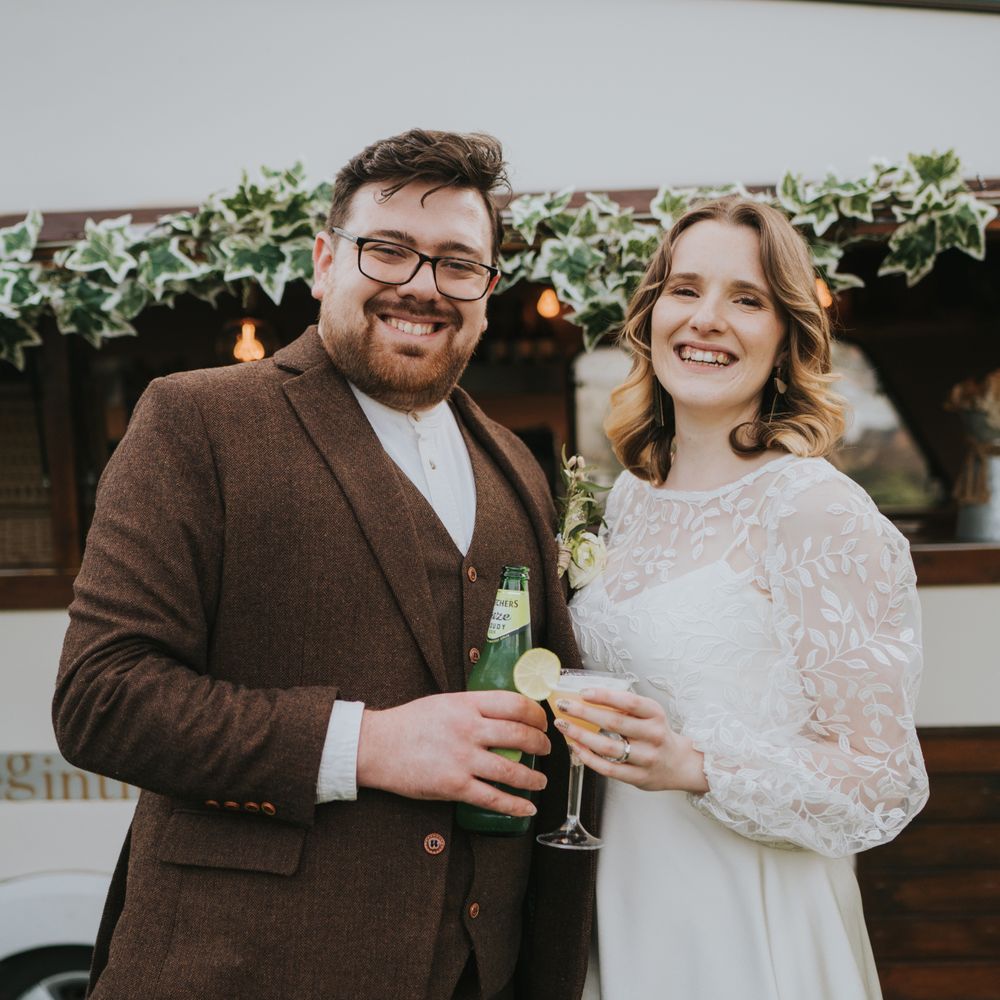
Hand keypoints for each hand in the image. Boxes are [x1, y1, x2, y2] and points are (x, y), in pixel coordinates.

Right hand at [357, 691, 550, 815]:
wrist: (377, 746)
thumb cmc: (409, 723)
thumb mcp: (444, 703)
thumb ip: (473, 707)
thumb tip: (504, 714)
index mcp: (467, 704)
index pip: (514, 704)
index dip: (536, 714)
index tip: (543, 722)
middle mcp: (468, 728)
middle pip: (520, 734)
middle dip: (541, 744)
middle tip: (547, 749)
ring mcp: (462, 758)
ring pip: (511, 769)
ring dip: (534, 777)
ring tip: (541, 780)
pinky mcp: (453, 785)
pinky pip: (492, 797)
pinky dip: (514, 804)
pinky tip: (526, 807)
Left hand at [554, 687, 708, 793]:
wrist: (679, 764)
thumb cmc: (656, 733)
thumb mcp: (649, 714)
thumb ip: (625, 706)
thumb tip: (586, 697)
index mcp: (655, 714)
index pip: (629, 702)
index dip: (604, 696)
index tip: (583, 692)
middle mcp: (653, 735)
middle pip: (614, 722)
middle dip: (584, 713)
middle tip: (563, 706)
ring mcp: (646, 758)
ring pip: (608, 747)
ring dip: (580, 735)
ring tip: (563, 725)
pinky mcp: (638, 777)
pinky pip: (608, 768)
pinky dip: (588, 757)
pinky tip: (575, 747)